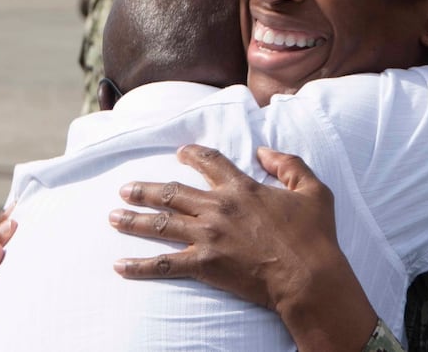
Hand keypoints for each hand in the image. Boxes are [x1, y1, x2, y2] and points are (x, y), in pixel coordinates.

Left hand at [109, 145, 376, 350]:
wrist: (307, 277)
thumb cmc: (314, 236)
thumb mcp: (314, 190)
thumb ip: (289, 164)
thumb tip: (264, 151)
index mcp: (241, 188)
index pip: (211, 162)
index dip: (193, 155)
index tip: (181, 153)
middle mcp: (218, 208)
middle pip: (172, 193)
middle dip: (146, 189)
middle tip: (125, 188)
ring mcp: (208, 237)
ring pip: (161, 223)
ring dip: (134, 219)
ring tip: (113, 216)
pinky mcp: (204, 265)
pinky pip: (164, 265)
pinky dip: (139, 267)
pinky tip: (119, 266)